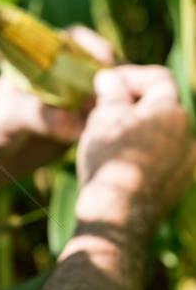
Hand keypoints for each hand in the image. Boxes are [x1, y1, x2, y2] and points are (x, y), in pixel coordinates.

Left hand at [0, 25, 114, 189]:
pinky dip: (113, 132)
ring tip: (129, 127)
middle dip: (120, 83)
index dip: (99, 50)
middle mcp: (61, 78)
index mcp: (42, 59)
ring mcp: (71, 104)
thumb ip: (43, 115)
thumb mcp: (9, 115)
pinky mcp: (75, 131)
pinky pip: (102, 127)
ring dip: (120, 110)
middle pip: (103, 71)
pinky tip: (119, 146)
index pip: (79, 42)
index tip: (109, 71)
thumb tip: (79, 125)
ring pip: (107, 99)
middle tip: (128, 104)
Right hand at [76, 65, 195, 242]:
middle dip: (133, 103)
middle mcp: (188, 135)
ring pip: (161, 133)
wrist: (117, 215)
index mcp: (173, 112)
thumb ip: (112, 91)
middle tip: (102, 109)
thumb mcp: (104, 116)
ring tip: (108, 136)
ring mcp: (187, 162)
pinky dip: (144, 151)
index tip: (106, 83)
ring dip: (138, 128)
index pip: (157, 78)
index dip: (130, 75)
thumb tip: (111, 78)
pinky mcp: (179, 184)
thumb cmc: (109, 159)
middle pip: (161, 106)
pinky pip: (162, 156)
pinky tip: (119, 161)